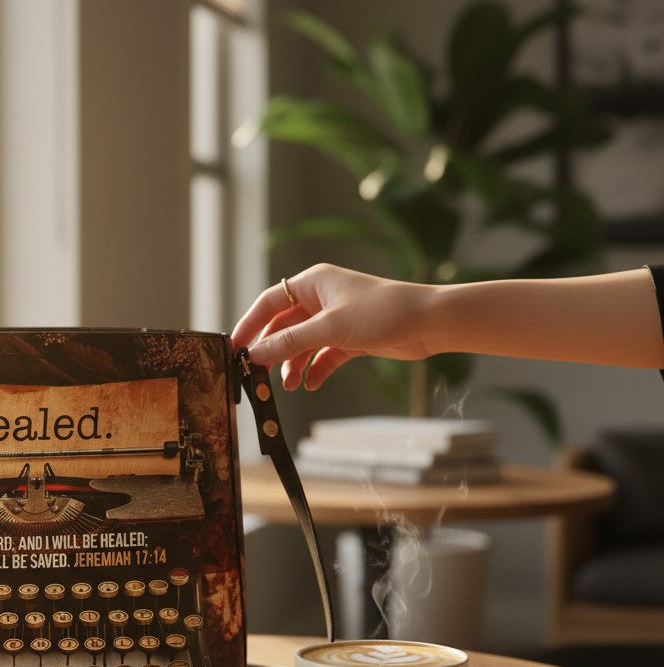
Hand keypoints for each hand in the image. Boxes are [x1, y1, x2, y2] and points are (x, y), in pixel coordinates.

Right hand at [231, 264, 435, 389]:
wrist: (430, 322)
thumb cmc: (383, 312)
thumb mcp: (329, 328)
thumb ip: (289, 342)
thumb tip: (255, 354)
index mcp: (313, 283)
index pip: (269, 302)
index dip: (250, 324)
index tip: (235, 347)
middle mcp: (322, 298)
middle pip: (284, 326)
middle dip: (272, 350)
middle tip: (257, 373)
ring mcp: (337, 319)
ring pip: (303, 344)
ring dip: (293, 364)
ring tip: (288, 384)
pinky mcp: (352, 338)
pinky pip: (323, 356)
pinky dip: (315, 369)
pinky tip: (310, 384)